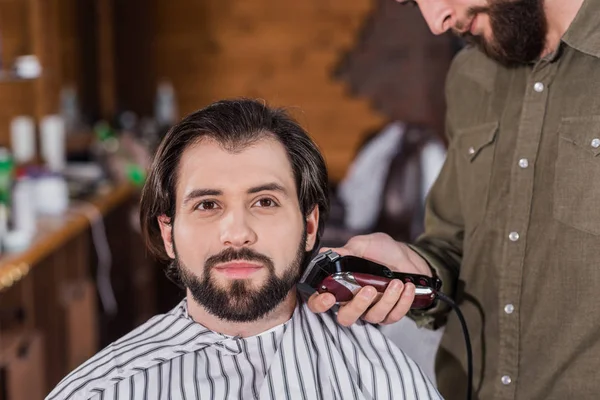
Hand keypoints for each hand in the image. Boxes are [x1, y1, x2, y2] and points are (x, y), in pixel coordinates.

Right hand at [307, 232, 431, 325]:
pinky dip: (402, 302)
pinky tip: (407, 287)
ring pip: (373, 316)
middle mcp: (352, 302)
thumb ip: (345, 251)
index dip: (319, 304)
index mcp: (339, 286)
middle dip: (357, 306)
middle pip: (345, 318)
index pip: (320, 302)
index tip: (329, 298)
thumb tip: (326, 252)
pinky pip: (394, 315)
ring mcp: (371, 310)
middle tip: (369, 289)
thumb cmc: (382, 250)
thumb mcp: (362, 245)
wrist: (407, 256)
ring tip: (396, 283)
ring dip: (386, 300)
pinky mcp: (390, 314)